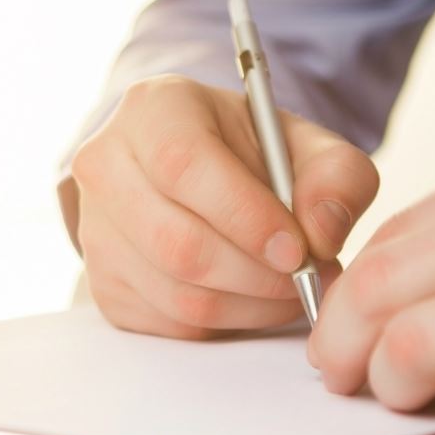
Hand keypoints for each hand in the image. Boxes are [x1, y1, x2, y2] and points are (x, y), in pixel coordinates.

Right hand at [71, 75, 377, 338]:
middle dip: (258, 274)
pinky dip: (227, 323)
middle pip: (177, 242)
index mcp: (154, 110)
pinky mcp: (106, 284)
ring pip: (177, 293)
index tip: (298, 249)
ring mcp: (96, 229)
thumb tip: (322, 234)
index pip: (183, 165)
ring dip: (251, 305)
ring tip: (292, 288)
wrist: (207, 177)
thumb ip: (338, 178)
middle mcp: (107, 165)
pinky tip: (256, 298)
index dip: (245, 216)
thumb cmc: (256, 157)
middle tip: (308, 277)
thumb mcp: (310, 147)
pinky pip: (171, 324)